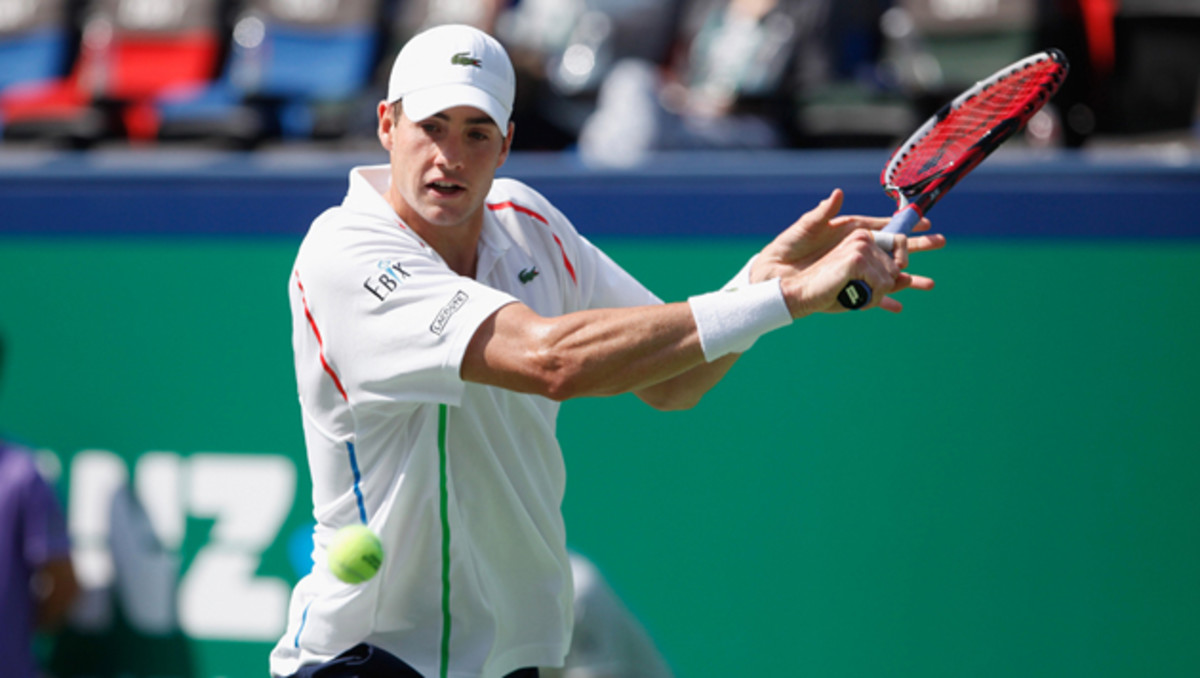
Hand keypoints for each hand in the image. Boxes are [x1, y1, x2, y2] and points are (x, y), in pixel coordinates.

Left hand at [751, 189, 945, 315]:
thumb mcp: (804, 228)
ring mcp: (854, 271)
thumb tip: (836, 193)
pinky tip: (899, 305)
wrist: (772, 276)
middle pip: (892, 248)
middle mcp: (856, 251)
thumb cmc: (786, 248)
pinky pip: (870, 296)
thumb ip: (821, 213)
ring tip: (930, 284)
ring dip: (908, 279)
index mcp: (849, 232)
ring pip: (887, 274)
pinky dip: (884, 301)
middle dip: (916, 246)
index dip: (903, 224)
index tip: (924, 220)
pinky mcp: (846, 289)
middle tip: (940, 242)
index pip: (883, 226)